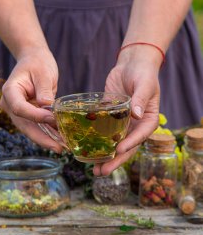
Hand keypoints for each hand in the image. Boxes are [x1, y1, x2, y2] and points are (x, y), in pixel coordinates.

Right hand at [0, 46, 62, 152]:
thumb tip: (48, 108)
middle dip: (41, 137)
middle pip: (24, 124)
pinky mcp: (28, 115)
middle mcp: (10, 104)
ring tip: (63, 147)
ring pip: (30, 129)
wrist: (34, 59)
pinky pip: (37, 126)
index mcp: (10, 91)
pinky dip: (48, 133)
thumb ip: (44, 90)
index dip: (35, 116)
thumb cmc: (38, 63)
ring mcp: (18, 111)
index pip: (19, 108)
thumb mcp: (43, 72)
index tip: (52, 119)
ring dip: (46, 139)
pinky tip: (61, 141)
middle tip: (58, 148)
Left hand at [93, 46, 161, 175]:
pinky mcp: (110, 116)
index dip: (130, 144)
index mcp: (148, 120)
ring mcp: (122, 122)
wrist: (132, 63)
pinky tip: (86, 149)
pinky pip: (103, 131)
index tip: (118, 150)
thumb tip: (136, 114)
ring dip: (105, 156)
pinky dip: (97, 141)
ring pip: (114, 143)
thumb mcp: (145, 84)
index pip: (140, 136)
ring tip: (94, 169)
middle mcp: (136, 125)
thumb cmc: (143, 73)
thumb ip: (141, 98)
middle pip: (126, 146)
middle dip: (115, 160)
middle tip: (102, 171)